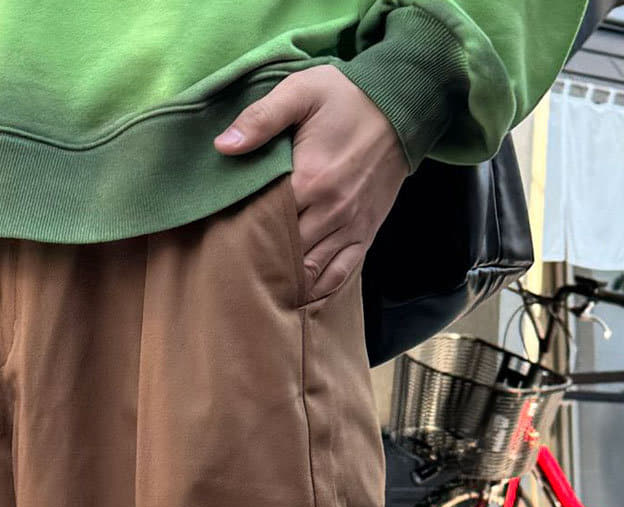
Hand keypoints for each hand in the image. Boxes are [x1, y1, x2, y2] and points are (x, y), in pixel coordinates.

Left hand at [215, 65, 408, 300]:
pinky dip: (318, 290)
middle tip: (233, 267)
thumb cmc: (347, 97)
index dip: (242, 233)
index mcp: (311, 179)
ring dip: (286, 281)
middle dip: (260, 261)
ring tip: (258, 288)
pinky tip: (297, 298)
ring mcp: (350, 226)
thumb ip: (261, 118)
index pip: (266, 221)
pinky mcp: (365, 233)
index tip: (222, 237)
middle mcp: (331, 210)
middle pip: (286, 252)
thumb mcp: (302, 91)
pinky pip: (339, 274)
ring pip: (311, 271)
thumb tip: (223, 146)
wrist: (402, 105)